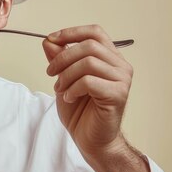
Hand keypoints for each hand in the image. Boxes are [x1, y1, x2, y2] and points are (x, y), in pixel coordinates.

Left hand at [43, 24, 131, 155]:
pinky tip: (70, 98)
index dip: (71, 32)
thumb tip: (48, 41)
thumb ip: (58, 58)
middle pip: (89, 45)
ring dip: (67, 76)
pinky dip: (73, 89)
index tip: (51, 39)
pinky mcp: (118, 94)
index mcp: (110, 58)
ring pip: (88, 62)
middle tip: (51, 73)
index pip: (95, 32)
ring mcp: (122, 80)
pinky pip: (89, 81)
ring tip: (61, 89)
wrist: (90, 139)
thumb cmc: (80, 110)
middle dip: (62, 58)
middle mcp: (120, 66)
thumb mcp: (64, 78)